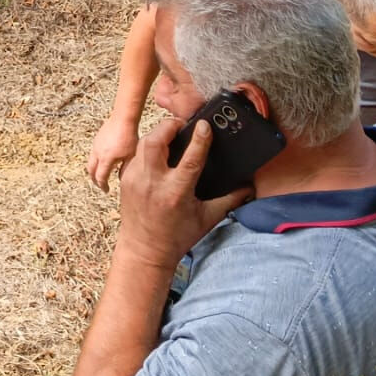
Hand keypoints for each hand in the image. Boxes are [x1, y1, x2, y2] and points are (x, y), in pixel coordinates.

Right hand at [88, 117, 138, 191]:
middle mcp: (97, 153)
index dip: (103, 185)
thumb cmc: (129, 137)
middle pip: (91, 170)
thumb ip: (125, 168)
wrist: (123, 119)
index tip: (106, 190)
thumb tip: (122, 178)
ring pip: (90, 161)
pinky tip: (104, 160)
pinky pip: (93, 153)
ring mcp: (96, 145)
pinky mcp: (97, 139)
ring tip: (101, 173)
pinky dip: (96, 161)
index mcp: (106, 159)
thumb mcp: (130, 156)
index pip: (100, 177)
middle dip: (94, 179)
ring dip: (94, 169)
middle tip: (100, 184)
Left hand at [112, 117, 253, 272]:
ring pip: (143, 143)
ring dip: (158, 135)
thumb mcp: (207, 219)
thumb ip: (229, 200)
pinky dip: (147, 148)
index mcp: (176, 193)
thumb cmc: (177, 236)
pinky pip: (136, 154)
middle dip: (169, 126)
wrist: (144, 251)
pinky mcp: (125, 179)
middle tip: (182, 125)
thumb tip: (250, 188)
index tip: (204, 125)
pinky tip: (158, 152)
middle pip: (156, 141)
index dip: (199, 139)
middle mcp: (153, 183)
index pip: (190, 159)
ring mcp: (135, 179)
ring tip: (171, 134)